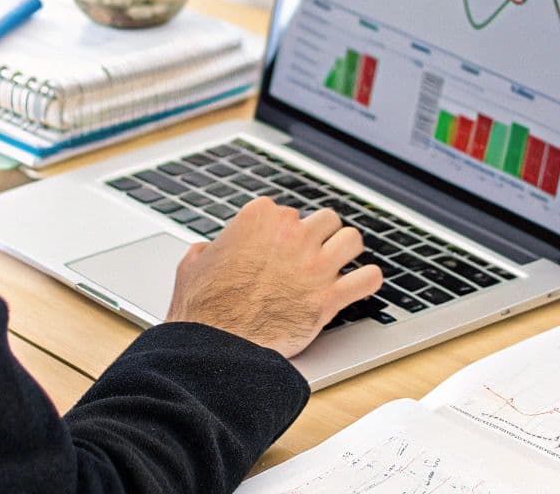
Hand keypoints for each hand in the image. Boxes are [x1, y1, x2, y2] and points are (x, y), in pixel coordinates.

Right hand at [164, 197, 383, 358]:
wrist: (216, 347)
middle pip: (325, 219)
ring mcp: (313, 265)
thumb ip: (206, 250)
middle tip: (312, 254)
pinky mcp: (329, 298)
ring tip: (339, 263)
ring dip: (346, 251)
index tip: (279, 247)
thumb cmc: (202, 310)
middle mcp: (292, 235)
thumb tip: (206, 250)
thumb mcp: (191, 266)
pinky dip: (367, 282)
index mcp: (259, 219)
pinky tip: (361, 285)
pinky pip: (368, 279)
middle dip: (320, 236)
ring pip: (351, 240)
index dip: (283, 231)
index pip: (286, 211)